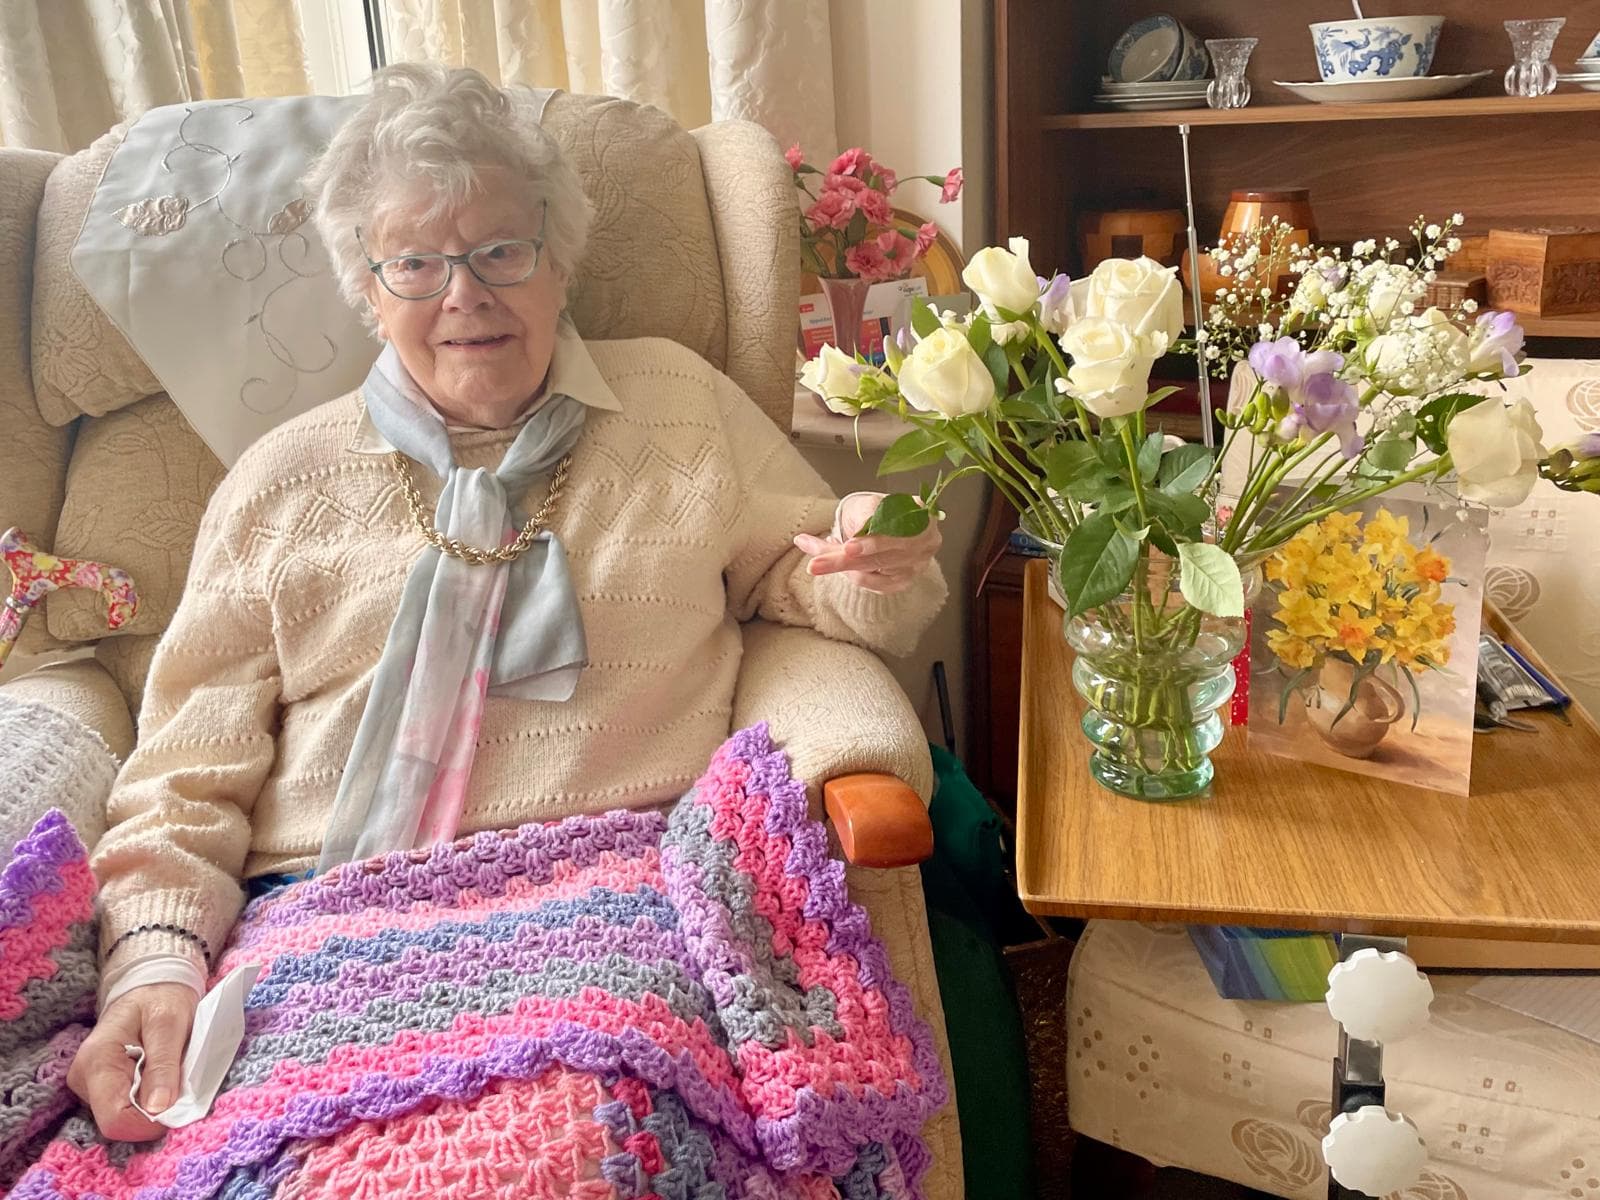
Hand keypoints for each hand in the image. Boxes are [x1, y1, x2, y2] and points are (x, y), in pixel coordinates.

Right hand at [68, 983, 196, 1139]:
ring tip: (172, 1078)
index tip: (180, 1109)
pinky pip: (126, 1108)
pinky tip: (161, 1081)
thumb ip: (163, 1064)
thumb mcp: (170, 1022)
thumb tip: (158, 1107)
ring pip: (123, 1117)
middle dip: (153, 1114)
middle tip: (181, 1088)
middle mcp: (85, 1079)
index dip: (149, 1123)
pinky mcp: (102, 1088)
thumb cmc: (161, 998)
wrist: (150, 986)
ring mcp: (91, 1086)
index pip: (115, 1118)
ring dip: (153, 1107)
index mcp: (96, 1061)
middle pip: (118, 1122)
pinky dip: (149, 1101)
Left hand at [794, 492, 941, 594]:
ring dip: (839, 567)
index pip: (896, 531)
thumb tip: (859, 532)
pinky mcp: (902, 582)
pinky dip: (852, 575)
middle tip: (815, 564)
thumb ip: (866, 514)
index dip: (873, 542)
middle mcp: (924, 542)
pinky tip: (836, 563)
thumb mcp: (870, 503)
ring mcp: (915, 565)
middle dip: (842, 560)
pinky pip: (873, 584)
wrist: (883, 523)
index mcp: (920, 515)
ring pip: (871, 572)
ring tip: (816, 561)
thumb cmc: (876, 510)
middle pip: (880, 558)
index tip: (848, 548)